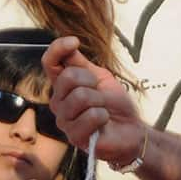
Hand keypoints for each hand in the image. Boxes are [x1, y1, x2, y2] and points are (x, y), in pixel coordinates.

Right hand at [44, 36, 146, 164]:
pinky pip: (91, 116)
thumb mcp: (100, 77)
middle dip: (91, 81)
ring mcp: (65, 121)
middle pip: (68, 77)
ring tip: (102, 109)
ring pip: (80, 97)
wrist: (130, 129)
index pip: (50, 62)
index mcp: (63, 85)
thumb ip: (81, 63)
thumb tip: (69, 43)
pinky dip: (103, 116)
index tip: (74, 42)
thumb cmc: (114, 104)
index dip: (58, 48)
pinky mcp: (74, 137)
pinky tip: (103, 122)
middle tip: (100, 93)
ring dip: (100, 101)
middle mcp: (59, 102)